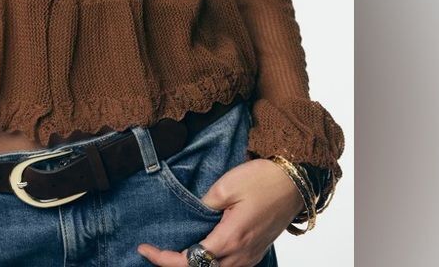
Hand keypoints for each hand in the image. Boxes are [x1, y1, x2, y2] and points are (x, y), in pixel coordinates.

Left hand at [136, 158, 303, 266]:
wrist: (293, 181)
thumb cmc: (262, 179)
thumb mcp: (226, 185)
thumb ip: (204, 204)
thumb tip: (192, 214)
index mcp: (230, 239)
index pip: (190, 261)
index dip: (164, 259)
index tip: (144, 249)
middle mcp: (241, 255)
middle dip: (174, 265)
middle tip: (153, 252)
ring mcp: (250, 256)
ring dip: (192, 265)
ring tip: (171, 252)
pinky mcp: (255, 251)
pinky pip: (228, 266)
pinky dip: (209, 262)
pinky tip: (199, 249)